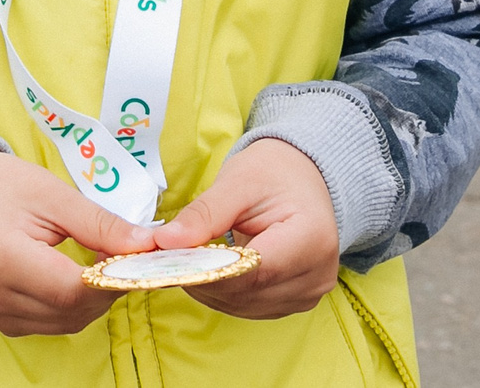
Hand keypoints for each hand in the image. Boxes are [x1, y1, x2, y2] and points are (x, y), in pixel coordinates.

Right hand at [0, 150, 155, 336]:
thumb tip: (146, 246)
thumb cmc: (2, 186)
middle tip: (121, 256)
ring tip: (97, 264)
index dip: (112, 279)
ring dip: (90, 300)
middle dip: (107, 289)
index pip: (72, 290)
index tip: (135, 258)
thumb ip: (100, 224)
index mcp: (3, 258)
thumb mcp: (54, 194)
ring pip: (64, 324)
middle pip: (71, 312)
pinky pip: (47, 324)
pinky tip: (71, 278)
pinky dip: (69, 307)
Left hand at [150, 139, 340, 320]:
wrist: (302, 178)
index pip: (253, 270)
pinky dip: (221, 292)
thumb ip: (202, 214)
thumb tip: (164, 242)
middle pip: (246, 292)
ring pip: (243, 305)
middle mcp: (317, 275)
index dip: (206, 270)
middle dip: (200, 278)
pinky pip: (249, 306)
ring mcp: (308, 294)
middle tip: (162, 257)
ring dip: (207, 287)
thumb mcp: (237, 181)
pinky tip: (205, 269)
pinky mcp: (295, 301)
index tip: (166, 259)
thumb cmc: (273, 173)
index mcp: (312, 238)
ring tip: (182, 259)